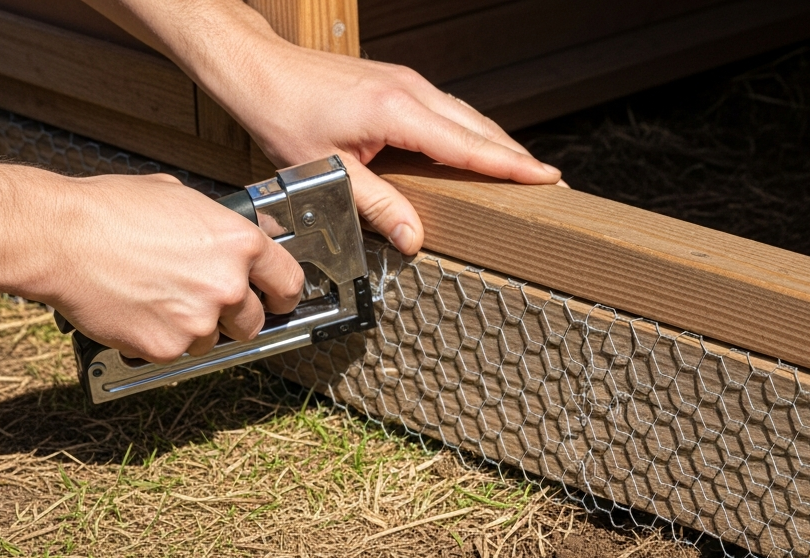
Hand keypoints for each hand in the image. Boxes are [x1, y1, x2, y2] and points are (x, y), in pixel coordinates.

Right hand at [44, 173, 303, 361]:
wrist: (59, 238)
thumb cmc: (111, 211)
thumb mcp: (182, 199)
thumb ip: (222, 226)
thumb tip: (248, 236)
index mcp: (240, 244)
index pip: (288, 284)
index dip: (282, 295)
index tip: (276, 301)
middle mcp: (227, 285)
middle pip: (254, 322)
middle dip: (234, 316)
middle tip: (203, 302)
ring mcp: (199, 321)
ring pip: (212, 341)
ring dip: (193, 328)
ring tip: (156, 298)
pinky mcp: (167, 348)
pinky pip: (176, 353)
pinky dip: (159, 340)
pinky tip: (137, 311)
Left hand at [226, 47, 562, 254]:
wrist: (258, 68)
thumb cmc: (283, 114)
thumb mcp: (328, 171)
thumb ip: (376, 206)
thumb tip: (414, 238)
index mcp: (399, 112)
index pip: (470, 146)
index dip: (512, 166)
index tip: (548, 180)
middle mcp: (411, 90)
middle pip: (480, 128)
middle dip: (517, 157)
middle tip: (550, 183)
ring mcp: (407, 82)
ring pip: (467, 116)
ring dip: (497, 143)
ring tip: (524, 171)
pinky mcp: (398, 81)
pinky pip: (449, 109)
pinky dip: (472, 132)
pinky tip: (477, 148)